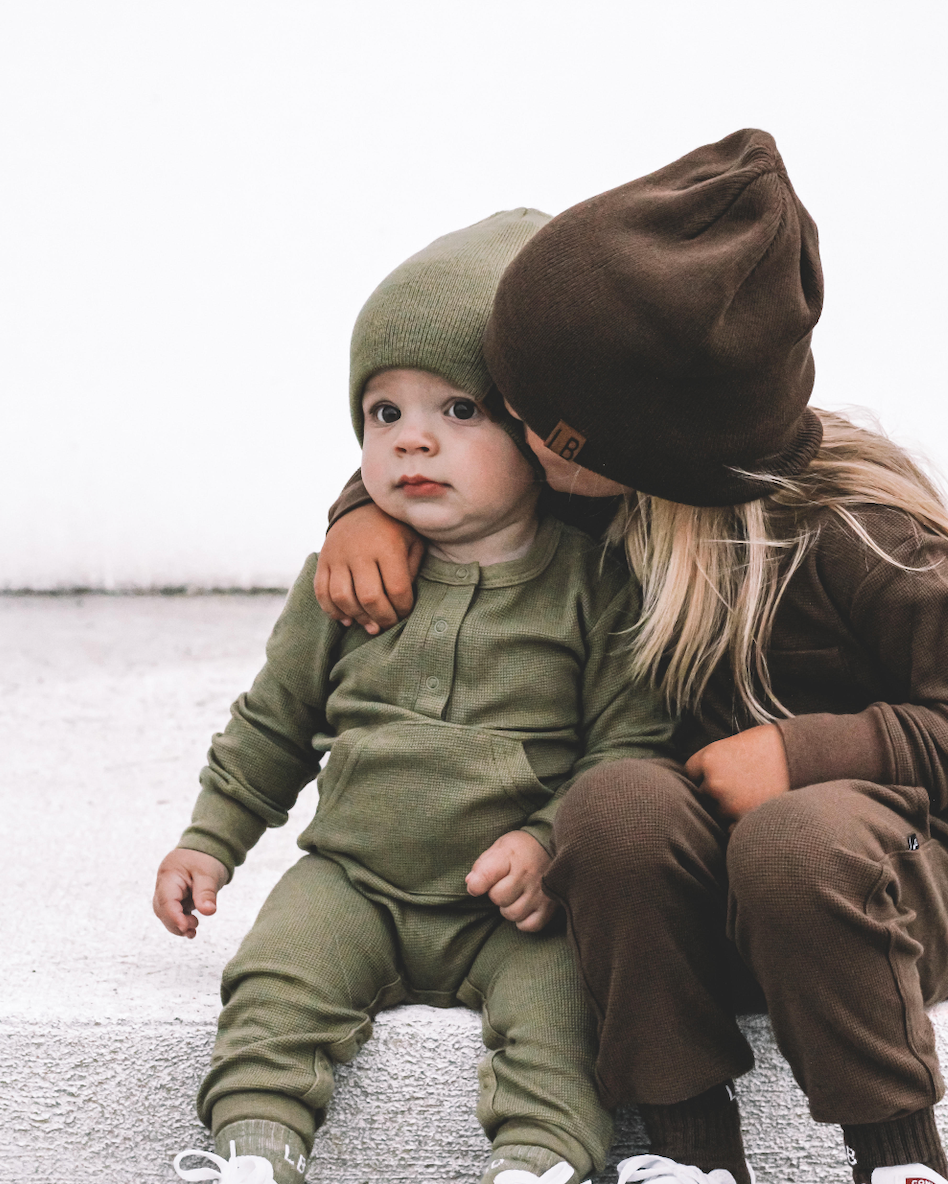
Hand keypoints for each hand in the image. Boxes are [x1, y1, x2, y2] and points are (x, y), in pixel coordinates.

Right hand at [153, 848, 228, 937]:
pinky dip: (181, 921)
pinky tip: (191, 928)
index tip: (185, 927)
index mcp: (169, 875)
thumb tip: (208, 912)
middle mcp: (163, 884)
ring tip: (192, 931)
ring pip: (166, 913)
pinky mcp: (174, 897)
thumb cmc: (206, 858)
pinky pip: (173, 912)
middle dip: (175, 923)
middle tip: (192, 929)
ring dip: (177, 925)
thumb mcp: (209, 873)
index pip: (167, 900)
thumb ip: (207, 892)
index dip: (174, 916)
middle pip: (162, 909)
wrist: (205, 849)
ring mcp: (167, 891)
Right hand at [315, 504, 424, 634]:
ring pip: (342, 597)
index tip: (406, 612)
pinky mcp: (323, 560)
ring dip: (358, 617)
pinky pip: (321, 591)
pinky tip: (347, 619)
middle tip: (389, 624)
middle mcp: (359, 551)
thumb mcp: (413, 543)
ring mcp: (337, 556)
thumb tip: (401, 603)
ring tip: (370, 625)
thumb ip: (411, 571)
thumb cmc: (395, 529)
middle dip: (382, 618)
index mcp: (386, 546)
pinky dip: (332, 610)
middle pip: (369, 597)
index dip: (403, 608)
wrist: (362, 506)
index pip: (396, 588)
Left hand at [465, 831, 556, 931]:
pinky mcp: (550, 907)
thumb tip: (471, 884)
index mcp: (511, 855)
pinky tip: (525, 907)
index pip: (485, 875)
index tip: (477, 885)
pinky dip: (523, 921)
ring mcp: (540, 893)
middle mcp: (527, 875)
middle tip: (505, 885)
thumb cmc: (522, 849)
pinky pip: (529, 926)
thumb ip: (483, 865)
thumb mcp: (500, 847)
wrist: (557, 850)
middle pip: (498, 898)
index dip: (476, 885)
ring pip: (512, 914)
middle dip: (496, 894)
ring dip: (509, 908)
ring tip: (516, 895)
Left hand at [684, 724, 790, 826]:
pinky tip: (757, 806)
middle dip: (716, 792)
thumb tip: (699, 780)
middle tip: (741, 784)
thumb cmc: (771, 746)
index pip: (690, 773)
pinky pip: (730, 829)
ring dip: (729, 808)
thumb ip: (714, 763)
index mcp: (708, 758)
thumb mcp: (735, 744)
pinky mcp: (744, 821)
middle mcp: (713, 782)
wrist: (807, 755)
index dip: (704, 774)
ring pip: (717, 812)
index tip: (722, 772)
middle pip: (702, 795)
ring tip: (753, 793)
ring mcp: (728, 804)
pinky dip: (740, 823)